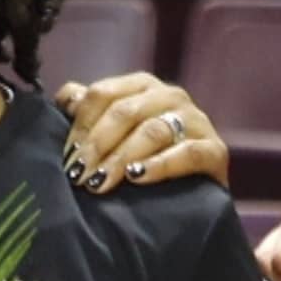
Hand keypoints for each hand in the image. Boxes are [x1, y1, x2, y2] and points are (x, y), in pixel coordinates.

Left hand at [52, 72, 228, 193]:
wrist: (190, 195)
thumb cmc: (140, 157)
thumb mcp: (111, 132)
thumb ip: (87, 110)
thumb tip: (65, 99)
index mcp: (141, 85)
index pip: (102, 94)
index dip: (80, 125)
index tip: (66, 156)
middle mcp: (171, 96)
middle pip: (125, 112)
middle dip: (97, 145)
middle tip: (78, 175)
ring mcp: (196, 121)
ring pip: (153, 131)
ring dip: (121, 158)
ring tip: (99, 182)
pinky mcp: (215, 150)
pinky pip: (188, 153)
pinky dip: (160, 165)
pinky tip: (137, 178)